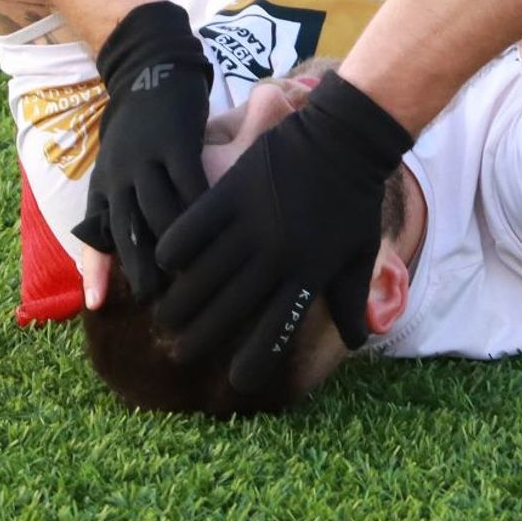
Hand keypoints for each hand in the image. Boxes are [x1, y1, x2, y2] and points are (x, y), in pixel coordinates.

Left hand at [72, 1, 214, 299]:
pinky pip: (189, 181)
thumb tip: (103, 252)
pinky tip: (217, 227)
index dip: (96, 270)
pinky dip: (200, 206)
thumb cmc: (136, 129)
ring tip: (194, 272)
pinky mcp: (177, 140)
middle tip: (161, 301)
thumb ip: (112, 209)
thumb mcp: (114, 169)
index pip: (97, 234)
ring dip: (175, 242)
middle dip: (143, 267)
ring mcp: (148, 157)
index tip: (98, 305)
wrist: (150, 69)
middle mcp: (121, 174)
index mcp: (105, 184)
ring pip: (160, 209)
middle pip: (129, 229)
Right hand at [153, 72, 411, 392]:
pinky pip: (193, 228)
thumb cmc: (355, 199)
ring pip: (202, 275)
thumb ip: (351, 299)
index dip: (254, 360)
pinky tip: (162, 260)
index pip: (275, 331)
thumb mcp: (359, 253)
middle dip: (200, 339)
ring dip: (179, 300)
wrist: (344, 139)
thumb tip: (359, 342)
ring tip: (164, 315)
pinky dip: (173, 248)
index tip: (237, 381)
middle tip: (181, 352)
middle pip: (228, 311)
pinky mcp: (233, 192)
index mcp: (308, 273)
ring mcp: (253, 223)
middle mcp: (277, 256)